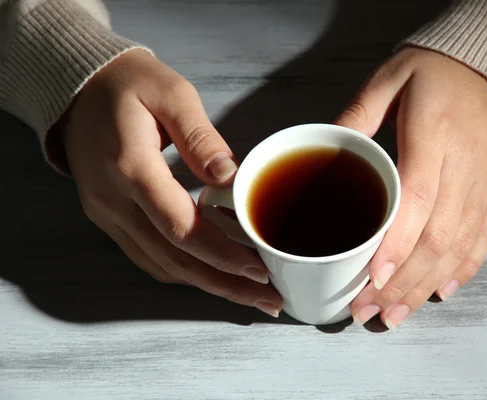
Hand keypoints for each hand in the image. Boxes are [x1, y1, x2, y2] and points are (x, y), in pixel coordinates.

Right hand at [60, 49, 281, 316]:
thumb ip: (201, 137)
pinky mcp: (108, 217)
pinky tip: (211, 275)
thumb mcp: (171, 93)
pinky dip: (182, 271)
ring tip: (248, 293)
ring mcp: (106, 214)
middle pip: (173, 260)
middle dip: (224, 284)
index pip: (180, 227)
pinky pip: (146, 257)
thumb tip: (230, 178)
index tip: (258, 269)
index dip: (221, 254)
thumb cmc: (126, 84)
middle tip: (267, 299)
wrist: (76, 87)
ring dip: (206, 284)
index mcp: (131, 167)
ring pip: (160, 266)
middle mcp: (113, 201)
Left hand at [335, 48, 486, 328]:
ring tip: (395, 316)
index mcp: (434, 133)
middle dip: (402, 283)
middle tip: (367, 311)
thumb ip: (357, 114)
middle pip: (436, 236)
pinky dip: (462, 270)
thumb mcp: (390, 76)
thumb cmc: (437, 70)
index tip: (373, 280)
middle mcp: (466, 165)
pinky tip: (437, 293)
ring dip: (425, 287)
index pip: (417, 200)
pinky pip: (484, 239)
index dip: (397, 245)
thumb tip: (324, 147)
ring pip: (459, 247)